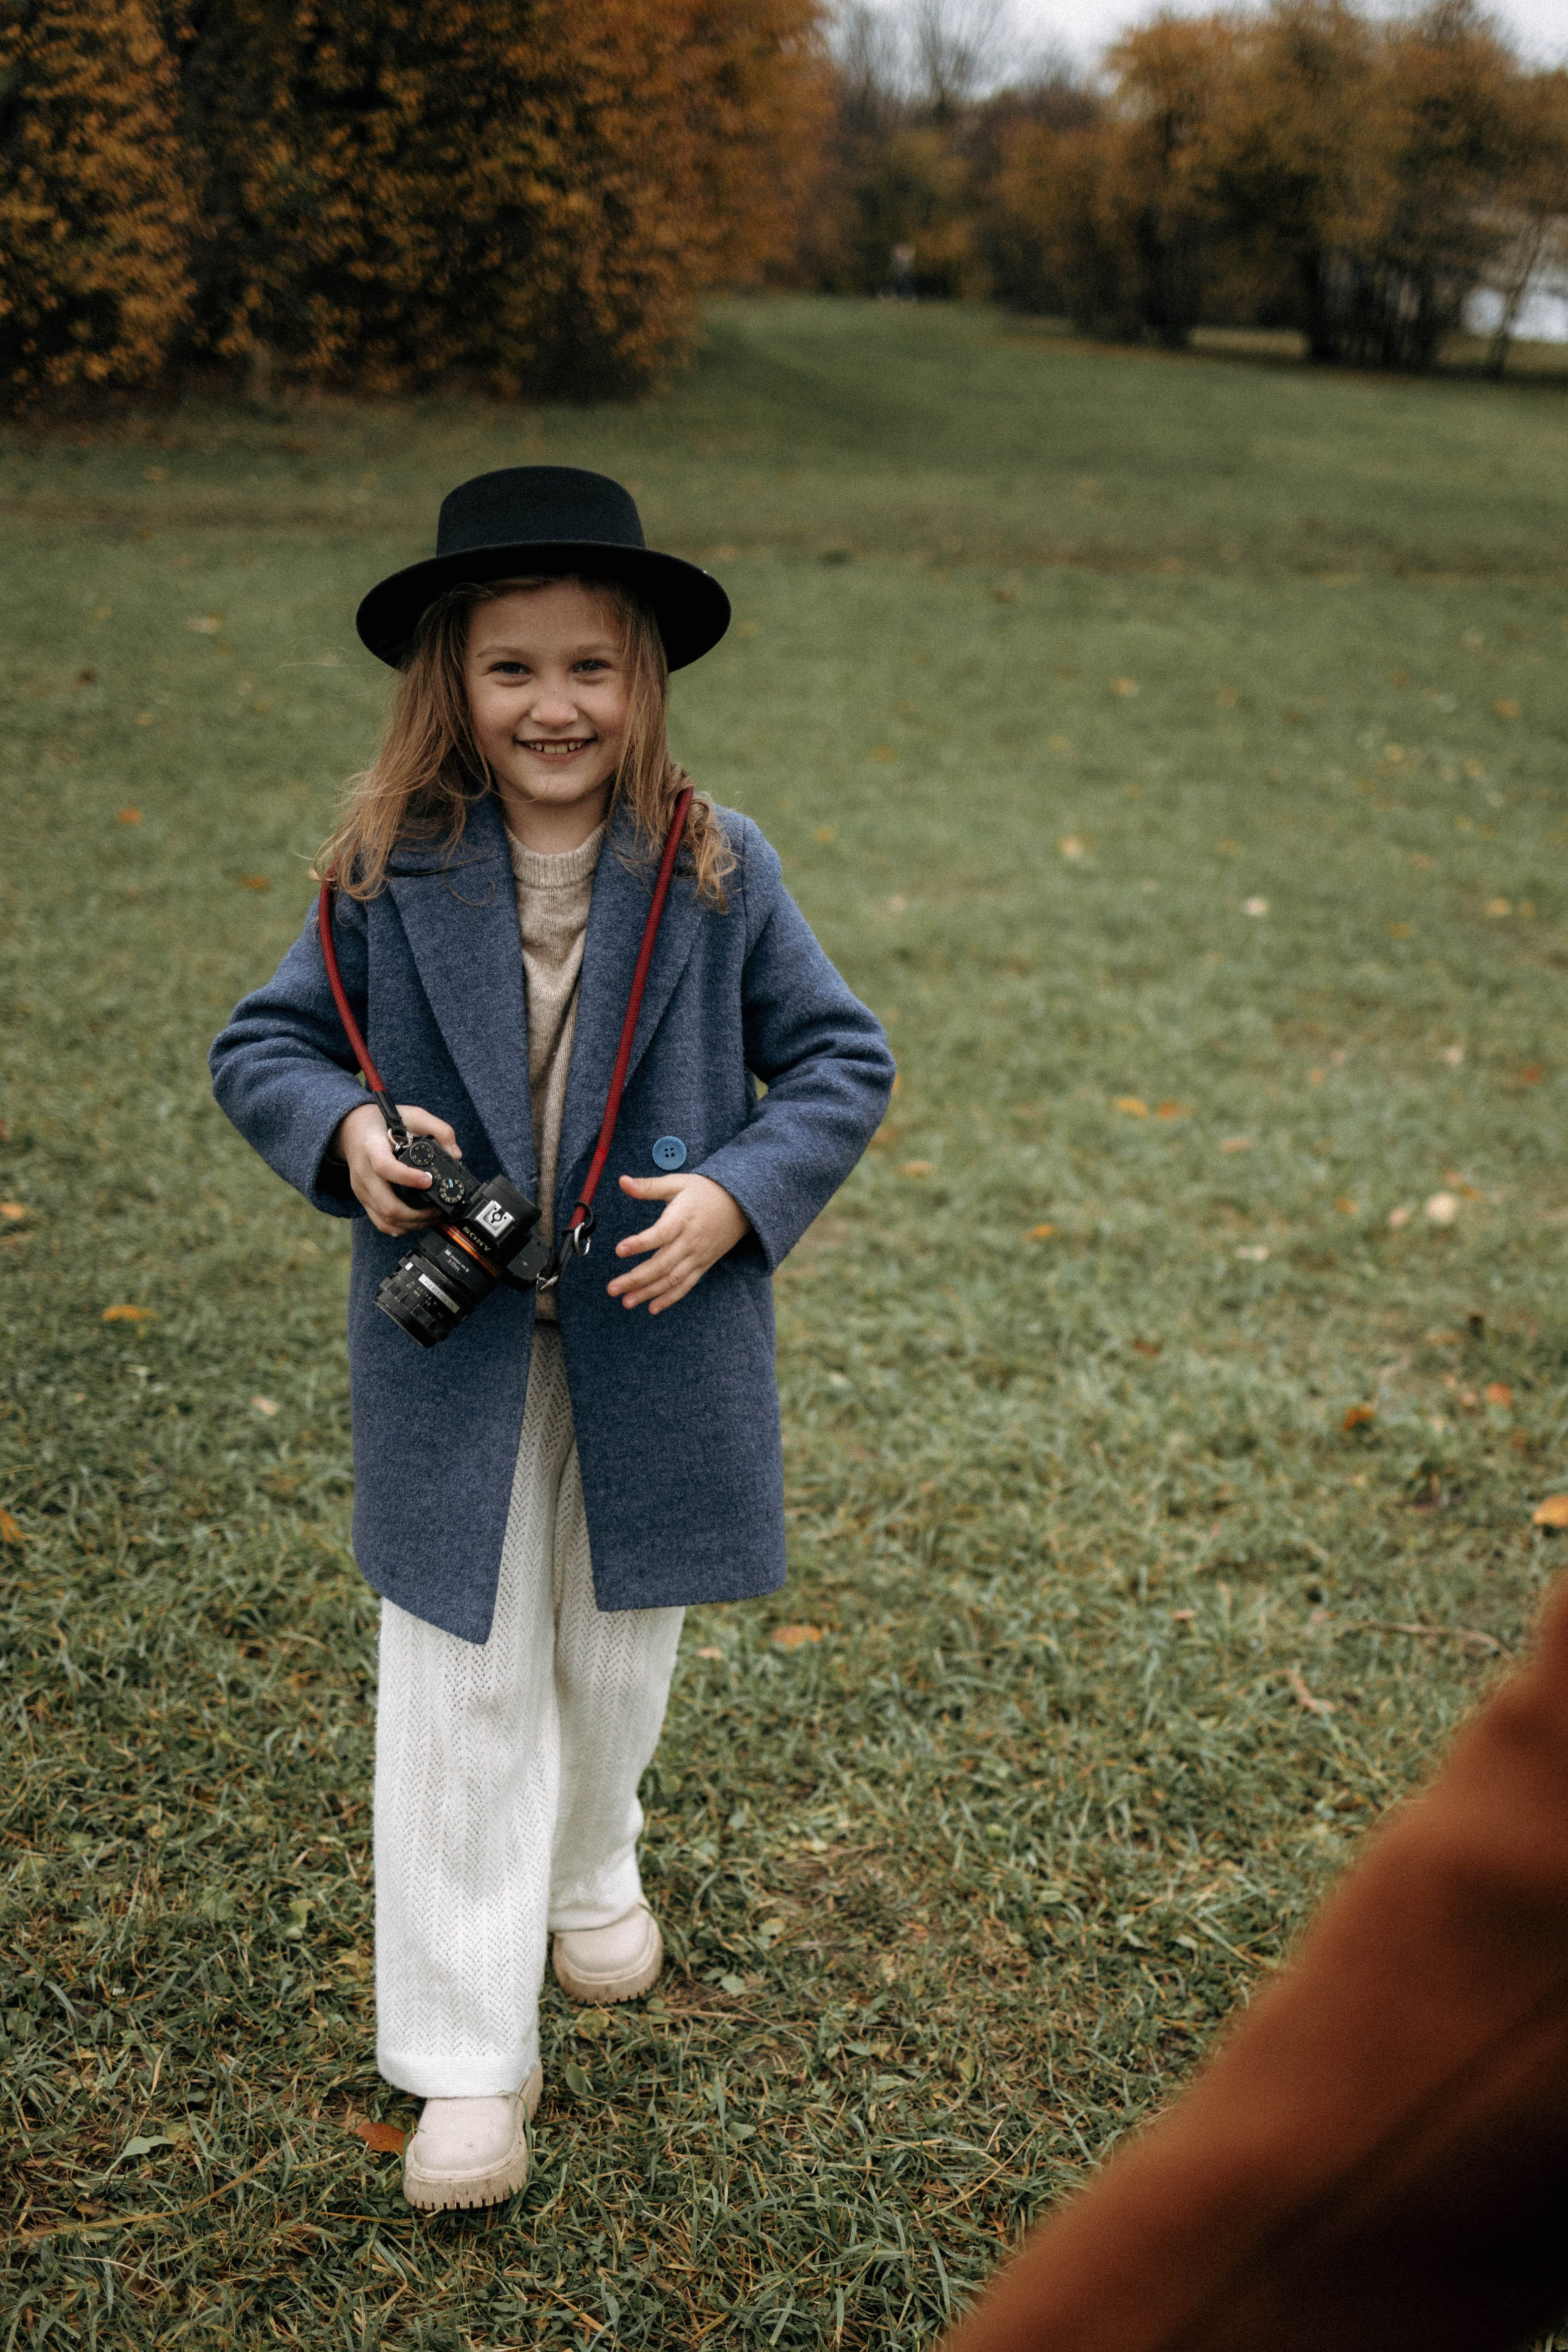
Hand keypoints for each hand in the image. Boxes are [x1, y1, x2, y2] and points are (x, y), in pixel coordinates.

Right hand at [330, 1101, 461, 1237]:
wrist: (352, 1129)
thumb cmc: (382, 1122)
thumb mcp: (412, 1114)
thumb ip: (438, 1129)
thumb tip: (456, 1154)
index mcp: (372, 1148)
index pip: (385, 1167)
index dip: (407, 1177)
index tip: (428, 1181)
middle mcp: (363, 1172)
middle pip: (386, 1203)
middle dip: (417, 1214)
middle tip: (437, 1210)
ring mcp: (362, 1188)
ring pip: (385, 1218)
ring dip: (412, 1223)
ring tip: (432, 1217)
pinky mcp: (363, 1199)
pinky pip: (379, 1221)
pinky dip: (399, 1227)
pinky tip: (416, 1222)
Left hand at [609, 1172, 749, 1313]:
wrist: (741, 1205)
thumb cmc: (704, 1191)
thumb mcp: (677, 1183)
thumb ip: (648, 1187)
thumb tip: (622, 1181)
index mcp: (682, 1217)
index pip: (661, 1233)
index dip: (641, 1243)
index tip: (619, 1250)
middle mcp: (690, 1240)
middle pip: (663, 1264)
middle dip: (636, 1278)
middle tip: (612, 1288)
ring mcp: (697, 1256)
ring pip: (672, 1279)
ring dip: (649, 1292)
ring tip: (626, 1302)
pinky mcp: (703, 1265)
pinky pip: (686, 1285)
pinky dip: (670, 1298)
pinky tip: (652, 1308)